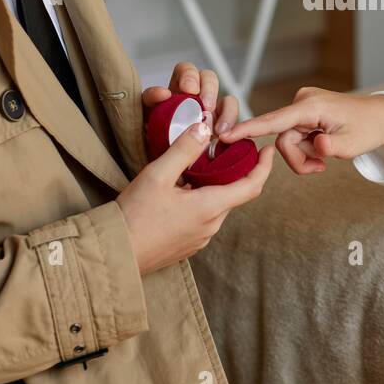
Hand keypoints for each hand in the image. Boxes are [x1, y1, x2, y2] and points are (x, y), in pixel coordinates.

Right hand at [115, 115, 275, 273]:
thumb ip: (184, 149)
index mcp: (210, 207)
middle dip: (232, 171)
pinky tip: (179, 192)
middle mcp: (211, 226)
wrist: (115, 255)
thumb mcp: (158, 175)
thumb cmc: (134, 216)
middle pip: (232, 193)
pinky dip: (200, 201)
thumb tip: (205, 127)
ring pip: (216, 206)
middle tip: (221, 149)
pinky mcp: (187, 245)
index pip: (251, 186)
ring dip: (212, 187)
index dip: (264, 166)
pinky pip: (202, 219)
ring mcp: (200, 238)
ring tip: (195, 168)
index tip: (268, 150)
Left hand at [141, 62, 238, 182]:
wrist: (158, 175)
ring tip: (219, 130)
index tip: (188, 89)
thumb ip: (152, 102)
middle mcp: (196, 101)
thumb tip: (164, 93)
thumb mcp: (145, 119)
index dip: (189, 75)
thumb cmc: (151, 143)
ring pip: (227, 102)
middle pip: (210, 80)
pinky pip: (235, 127)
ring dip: (227, 112)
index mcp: (176, 92)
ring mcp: (211, 117)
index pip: (186, 71)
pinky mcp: (221, 135)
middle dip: (210, 90)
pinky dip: (234, 131)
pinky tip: (226, 141)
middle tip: (206, 106)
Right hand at [219, 87, 383, 174]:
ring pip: (286, 141)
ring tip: (324, 159)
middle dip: (298, 159)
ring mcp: (301, 105)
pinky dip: (305, 148)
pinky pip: (292, 135)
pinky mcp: (302, 111)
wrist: (380, 116)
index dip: (249, 129)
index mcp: (312, 106)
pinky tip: (321, 147)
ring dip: (303, 156)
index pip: (274, 120)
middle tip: (320, 168)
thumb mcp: (354, 145)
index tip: (225, 135)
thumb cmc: (368, 129)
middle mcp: (302, 101)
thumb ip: (332, 147)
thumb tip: (317, 144)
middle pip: (282, 139)